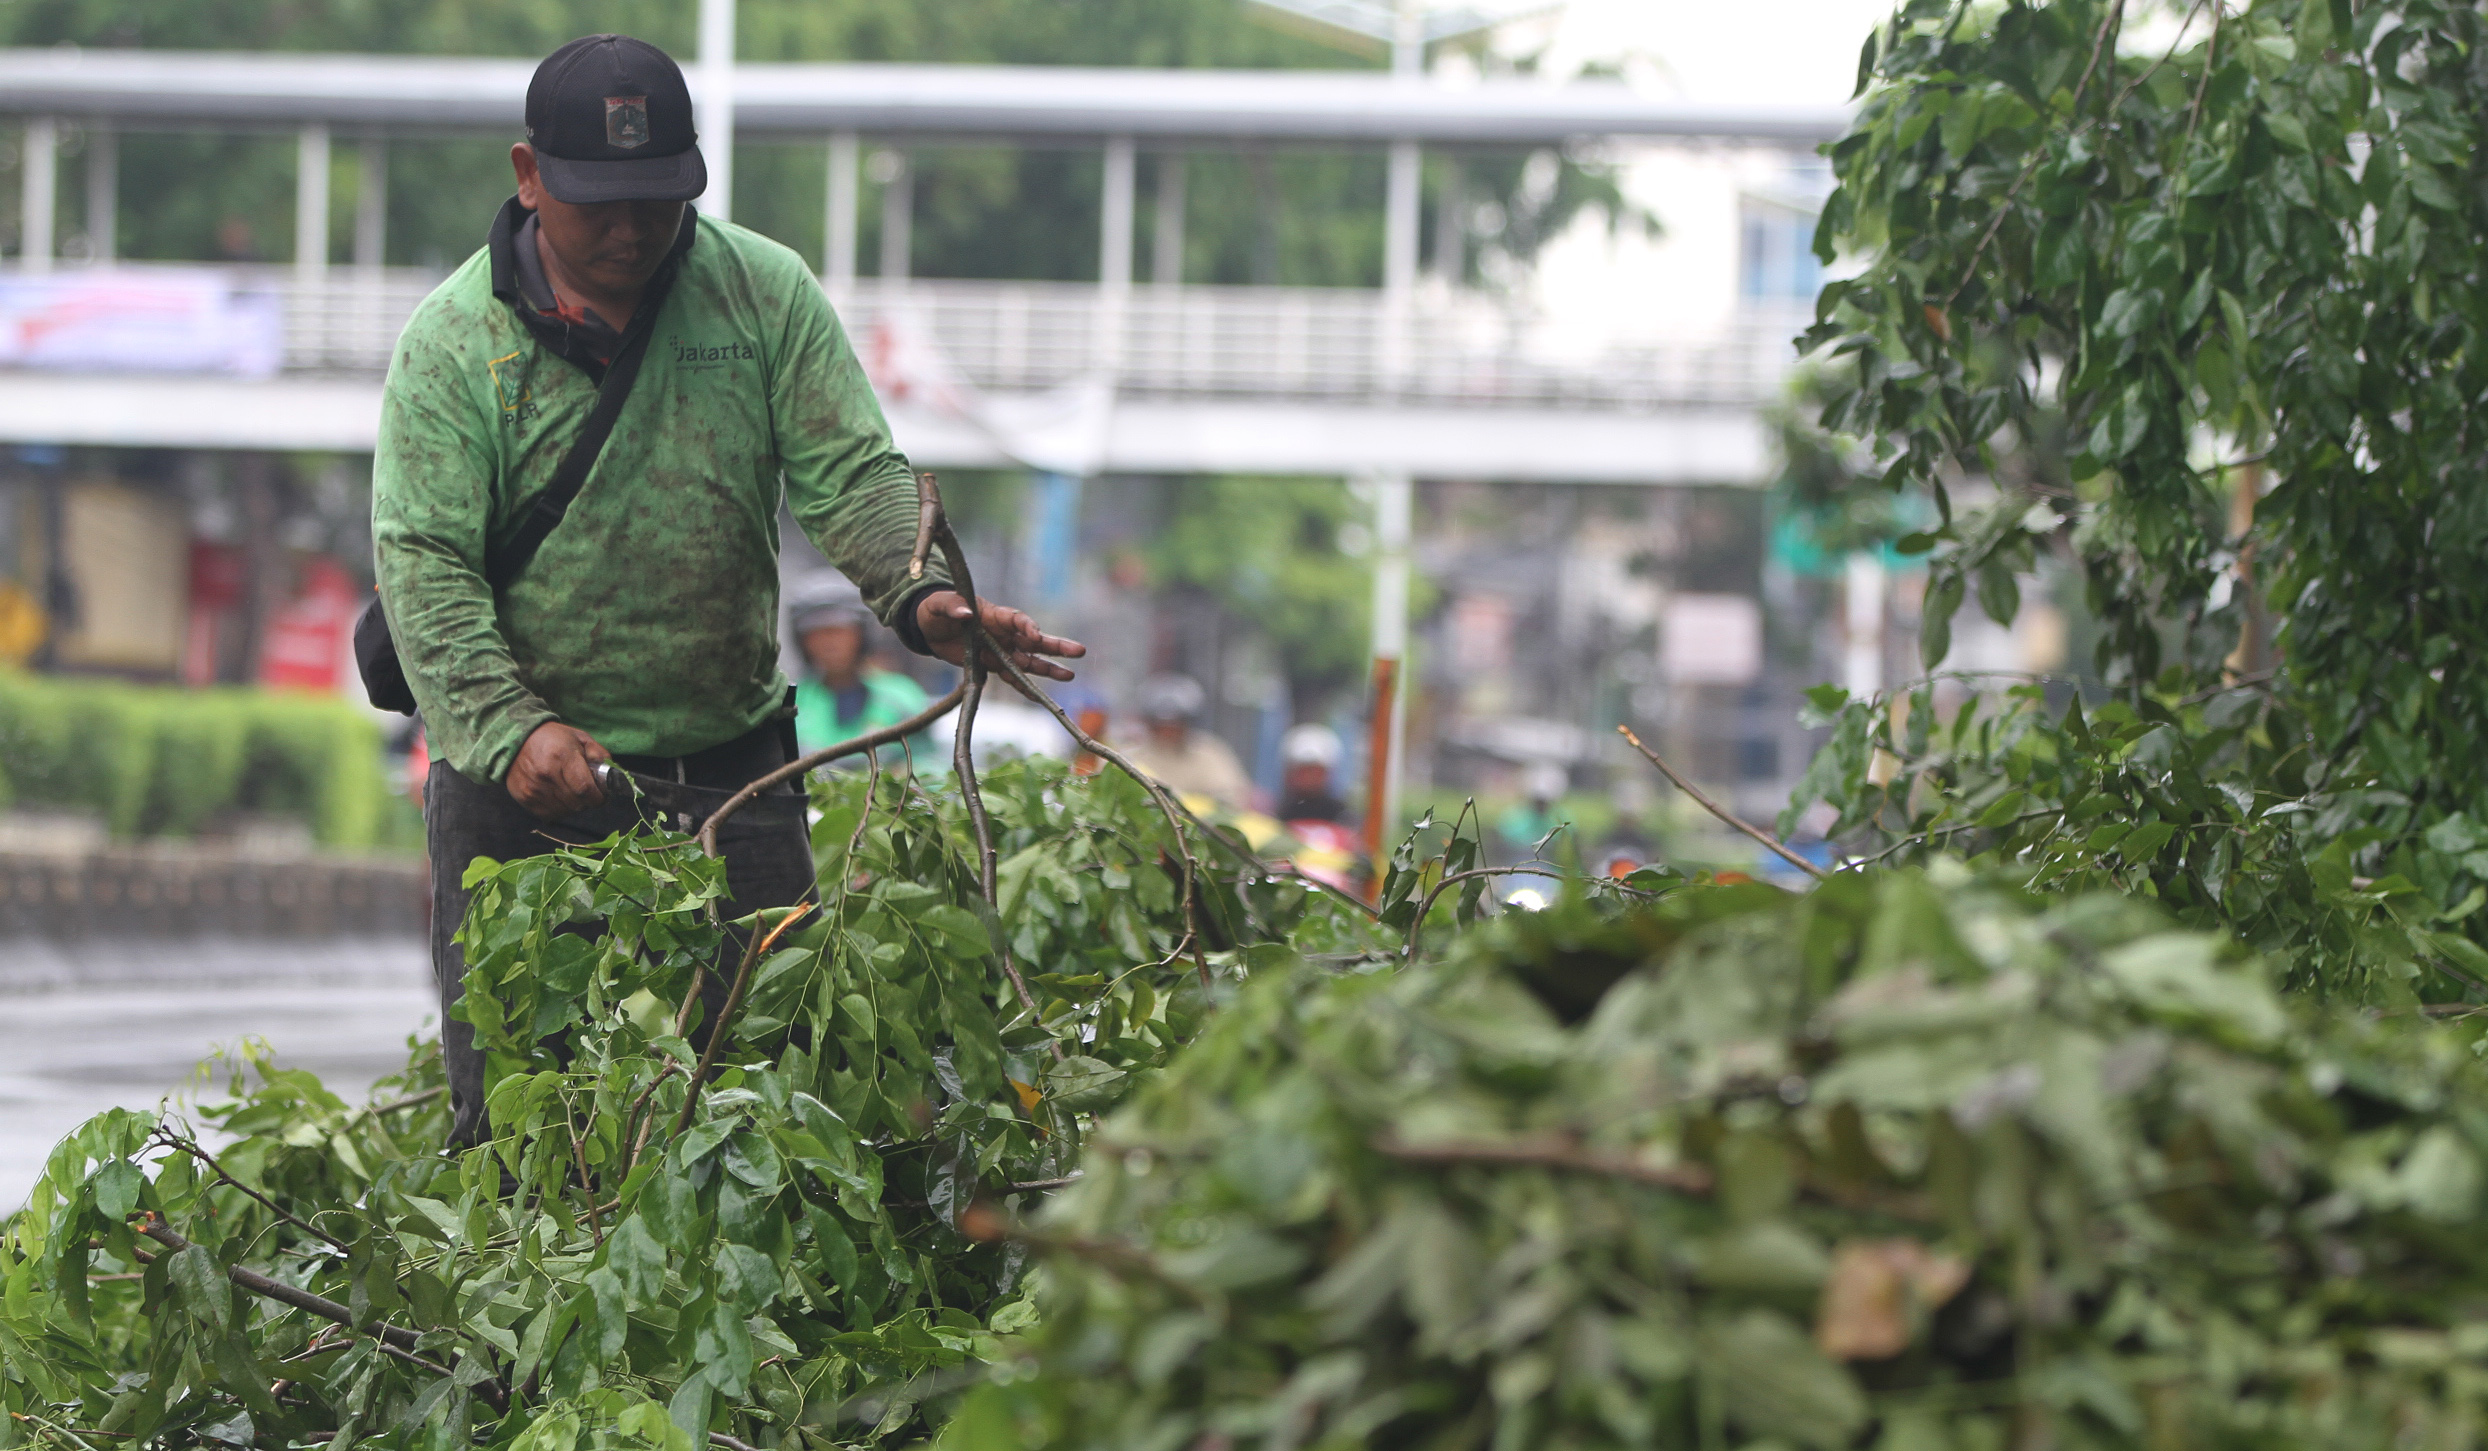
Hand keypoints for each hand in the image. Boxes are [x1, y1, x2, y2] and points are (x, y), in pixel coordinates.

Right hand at [506, 721, 610, 819]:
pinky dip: (559, 809)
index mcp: (562, 757)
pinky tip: (559, 797)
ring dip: (574, 806)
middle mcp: (546, 775)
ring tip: (572, 793)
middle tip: (588, 793)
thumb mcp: (580, 738)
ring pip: (565, 811)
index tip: (602, 796)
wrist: (517, 740)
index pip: (585, 790)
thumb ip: (599, 755)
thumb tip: (613, 775)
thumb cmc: (553, 739)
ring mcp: (534, 788)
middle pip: (577, 803)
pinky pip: (550, 814)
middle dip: (588, 802)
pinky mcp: (525, 798)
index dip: (598, 798)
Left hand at [916, 592, 1087, 683]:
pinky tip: (1038, 698)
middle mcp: (1002, 633)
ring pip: (1029, 661)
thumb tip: (964, 613)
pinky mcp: (991, 665)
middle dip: (1055, 646)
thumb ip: (952, 606)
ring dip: (1048, 669)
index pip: (1015, 619)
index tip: (1035, 634)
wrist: (929, 626)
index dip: (1027, 626)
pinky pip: (1011, 678)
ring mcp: (1000, 650)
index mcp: (993, 614)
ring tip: (1069, 676)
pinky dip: (1023, 688)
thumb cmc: (936, 608)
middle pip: (1034, 640)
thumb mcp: (939, 604)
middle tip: (1079, 651)